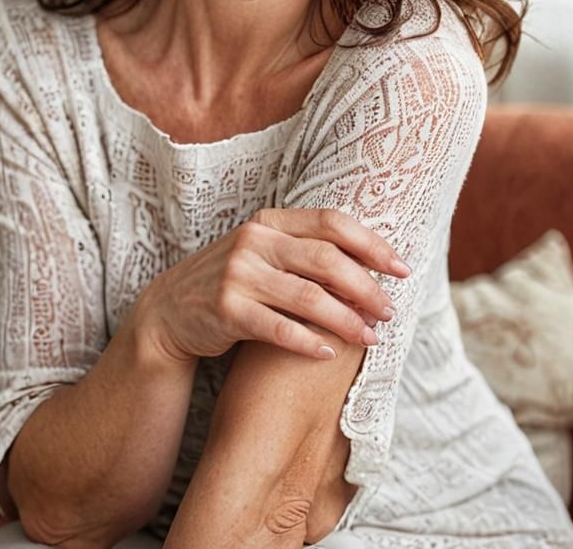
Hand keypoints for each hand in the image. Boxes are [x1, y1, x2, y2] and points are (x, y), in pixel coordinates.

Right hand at [135, 208, 410, 362]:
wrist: (170, 310)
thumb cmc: (234, 281)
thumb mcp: (264, 253)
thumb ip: (306, 250)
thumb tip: (373, 264)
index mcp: (270, 220)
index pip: (332, 223)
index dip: (371, 244)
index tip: (402, 268)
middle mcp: (255, 241)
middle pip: (326, 259)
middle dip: (366, 286)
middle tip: (389, 310)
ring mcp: (238, 274)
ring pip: (307, 296)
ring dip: (346, 319)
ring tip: (370, 337)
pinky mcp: (225, 309)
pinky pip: (278, 328)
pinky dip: (308, 341)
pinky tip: (330, 352)